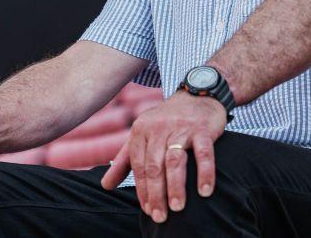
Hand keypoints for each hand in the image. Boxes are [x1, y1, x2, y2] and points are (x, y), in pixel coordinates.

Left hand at [100, 91, 226, 222]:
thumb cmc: (167, 121)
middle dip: (156, 194)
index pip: (139, 166)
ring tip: (177, 208)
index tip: (148, 210)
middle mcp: (159, 129)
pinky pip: (204, 153)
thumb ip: (123, 161)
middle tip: (160, 216)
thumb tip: (105, 185)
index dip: (142, 190)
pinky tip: (204, 191)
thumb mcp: (142, 135)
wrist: (198, 95)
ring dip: (175, 186)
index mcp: (141, 131)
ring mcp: (181, 128)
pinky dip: (204, 173)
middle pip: (154, 166)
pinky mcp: (203, 129)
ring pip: (175, 161)